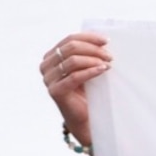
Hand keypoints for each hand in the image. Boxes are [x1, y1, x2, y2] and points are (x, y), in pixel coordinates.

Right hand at [42, 32, 109, 147]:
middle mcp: (46, 66)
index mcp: (51, 56)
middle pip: (70, 48)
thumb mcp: (86, 67)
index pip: (69, 39)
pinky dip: (90, 71)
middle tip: (109, 56)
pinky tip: (103, 70)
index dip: (88, 37)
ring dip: (93, 59)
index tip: (106, 40)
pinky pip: (74, 77)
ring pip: (72, 61)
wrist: (85, 118)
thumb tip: (102, 40)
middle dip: (93, 49)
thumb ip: (87, 54)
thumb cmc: (88, 91)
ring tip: (108, 64)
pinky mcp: (55, 91)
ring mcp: (48, 79)